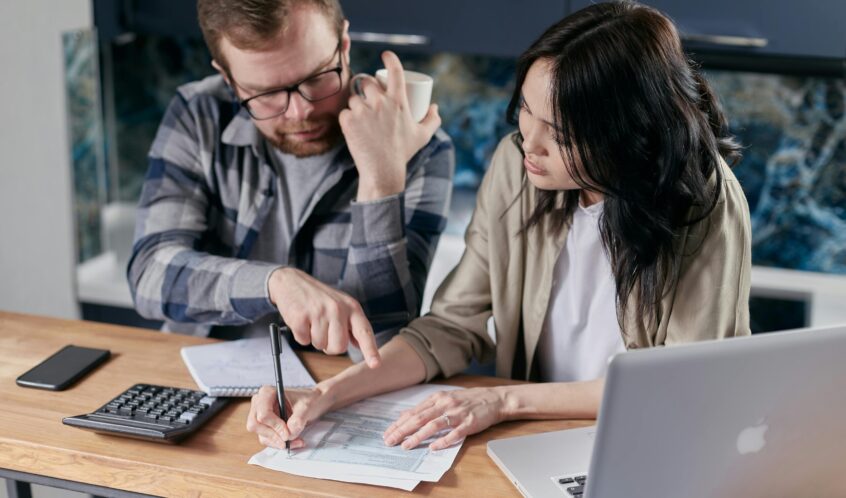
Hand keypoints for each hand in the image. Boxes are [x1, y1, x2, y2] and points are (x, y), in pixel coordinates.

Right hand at [246, 385, 333, 448]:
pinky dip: (279, 443)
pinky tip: (293, 441)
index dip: (275, 426)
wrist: (313, 403)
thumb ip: (298, 419)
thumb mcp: (306, 407)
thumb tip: (289, 433)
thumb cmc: (308, 399)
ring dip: (278, 442)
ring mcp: (260, 415)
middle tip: (288, 440)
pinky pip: (267, 439)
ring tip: (296, 441)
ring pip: (261, 435)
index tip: (288, 433)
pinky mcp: (265, 426)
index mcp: (267, 393)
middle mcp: (260, 403)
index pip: (263, 414)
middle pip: (255, 425)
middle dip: (273, 435)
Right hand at [268, 267, 380, 367]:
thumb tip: (360, 345)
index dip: (370, 350)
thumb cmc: (318, 297)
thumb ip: (351, 324)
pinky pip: (303, 341)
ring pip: (320, 345)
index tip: (375, 364)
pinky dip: (301, 335)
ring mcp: (319, 312)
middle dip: (330, 346)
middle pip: (339, 347)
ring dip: (314, 339)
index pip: (364, 331)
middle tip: (323, 330)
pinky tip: (302, 320)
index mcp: (351, 307)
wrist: (291, 281)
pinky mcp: (301, 317)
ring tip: (311, 321)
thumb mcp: (341, 305)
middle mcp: (338, 309)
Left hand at [340, 50, 441, 200]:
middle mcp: (380, 102)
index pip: (395, 71)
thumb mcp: (423, 136)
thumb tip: (434, 107)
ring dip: (356, 105)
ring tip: (362, 118)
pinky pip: (345, 112)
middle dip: (367, 88)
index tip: (386, 55)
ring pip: (354, 98)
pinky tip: (352, 126)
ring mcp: (363, 111)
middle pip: (368, 83)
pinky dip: (348, 118)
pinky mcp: (348, 121)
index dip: (390, 59)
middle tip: (369, 100)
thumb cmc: (403, 152)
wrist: (383, 171)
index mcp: (398, 101)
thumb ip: (432, 120)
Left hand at [383, 387, 506, 450]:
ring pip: (433, 425)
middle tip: (390, 441)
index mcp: (437, 398)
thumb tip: (405, 415)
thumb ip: (426, 407)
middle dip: (402, 430)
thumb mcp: (445, 398)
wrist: (494, 399)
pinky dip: (443, 441)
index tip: (387, 433)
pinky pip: (454, 433)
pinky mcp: (469, 423)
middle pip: (419, 418)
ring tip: (406, 445)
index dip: (399, 423)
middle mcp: (445, 404)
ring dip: (418, 436)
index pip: (413, 412)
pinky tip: (433, 447)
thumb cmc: (468, 400)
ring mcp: (457, 413)